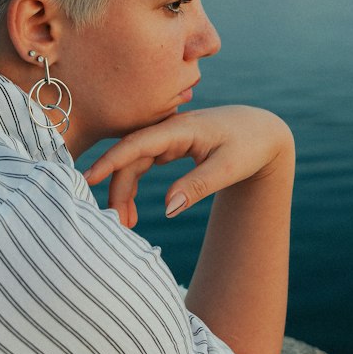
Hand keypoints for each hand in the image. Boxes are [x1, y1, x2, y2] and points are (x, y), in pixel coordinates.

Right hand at [83, 106, 293, 228]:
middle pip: (130, 158)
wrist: (263, 132)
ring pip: (134, 163)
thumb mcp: (228, 169)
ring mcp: (167, 137)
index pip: (136, 144)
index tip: (89, 179)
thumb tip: (168, 209)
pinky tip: (131, 209)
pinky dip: (134, 186)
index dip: (110, 161)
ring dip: (124, 191)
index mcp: (180, 129)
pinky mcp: (169, 146)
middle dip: (118, 189)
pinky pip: (142, 164)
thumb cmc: (249, 146)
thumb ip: (197, 187)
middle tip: (117, 223)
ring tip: (125, 224)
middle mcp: (168, 129)